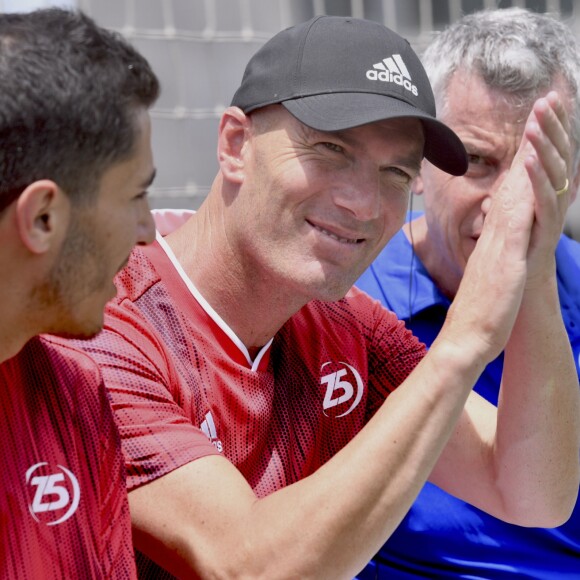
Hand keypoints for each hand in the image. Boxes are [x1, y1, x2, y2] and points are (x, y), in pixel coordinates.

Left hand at [520, 91, 571, 285]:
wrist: (526, 274)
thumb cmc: (522, 237)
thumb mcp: (520, 202)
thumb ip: (522, 180)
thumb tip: (521, 158)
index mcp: (551, 184)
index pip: (554, 147)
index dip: (554, 123)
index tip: (548, 97)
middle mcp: (558, 192)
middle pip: (559, 153)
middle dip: (552, 125)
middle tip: (545, 101)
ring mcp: (555, 208)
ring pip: (554, 171)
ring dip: (543, 146)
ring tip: (534, 124)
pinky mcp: (547, 224)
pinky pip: (543, 197)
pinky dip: (536, 177)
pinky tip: (528, 160)